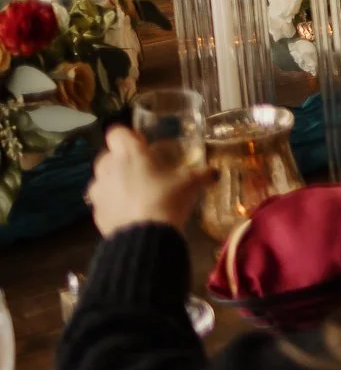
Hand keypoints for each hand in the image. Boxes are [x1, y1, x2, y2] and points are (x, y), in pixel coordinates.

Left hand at [86, 127, 209, 236]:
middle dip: (121, 160)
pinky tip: (131, 213)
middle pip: (108, 155)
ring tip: (136, 194)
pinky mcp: (96, 213)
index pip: (117, 132)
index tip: (143, 145)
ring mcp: (99, 191)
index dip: (129, 136)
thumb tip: (214, 173)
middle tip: (142, 170)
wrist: (145, 236)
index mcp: (129, 153)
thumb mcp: (191, 184)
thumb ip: (202, 174)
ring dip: (115, 182)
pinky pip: (104, 202)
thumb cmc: (167, 199)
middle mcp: (109, 168)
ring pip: (103, 179)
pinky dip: (114, 204)